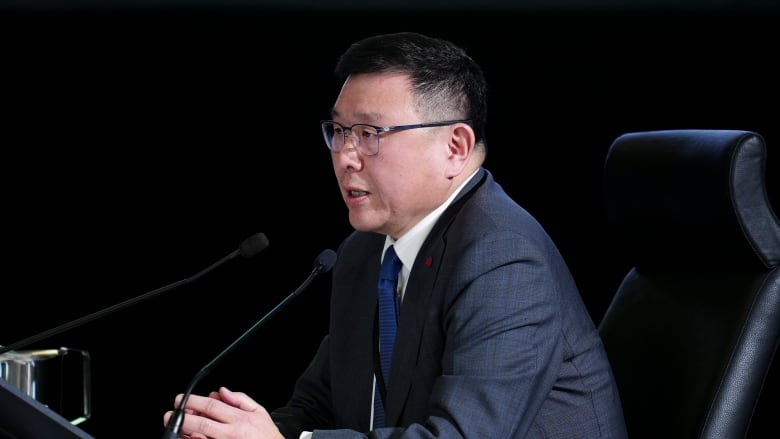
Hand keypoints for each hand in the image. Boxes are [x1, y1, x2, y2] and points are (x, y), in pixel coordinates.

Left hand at [163, 387, 283, 438]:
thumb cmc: (265, 434)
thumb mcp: (258, 411)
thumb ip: (239, 399)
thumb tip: (221, 392)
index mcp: (239, 419)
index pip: (212, 407)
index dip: (194, 402)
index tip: (182, 399)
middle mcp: (230, 434)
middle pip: (202, 424)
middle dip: (183, 418)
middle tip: (171, 414)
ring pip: (200, 438)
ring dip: (185, 433)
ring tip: (176, 427)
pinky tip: (188, 437)